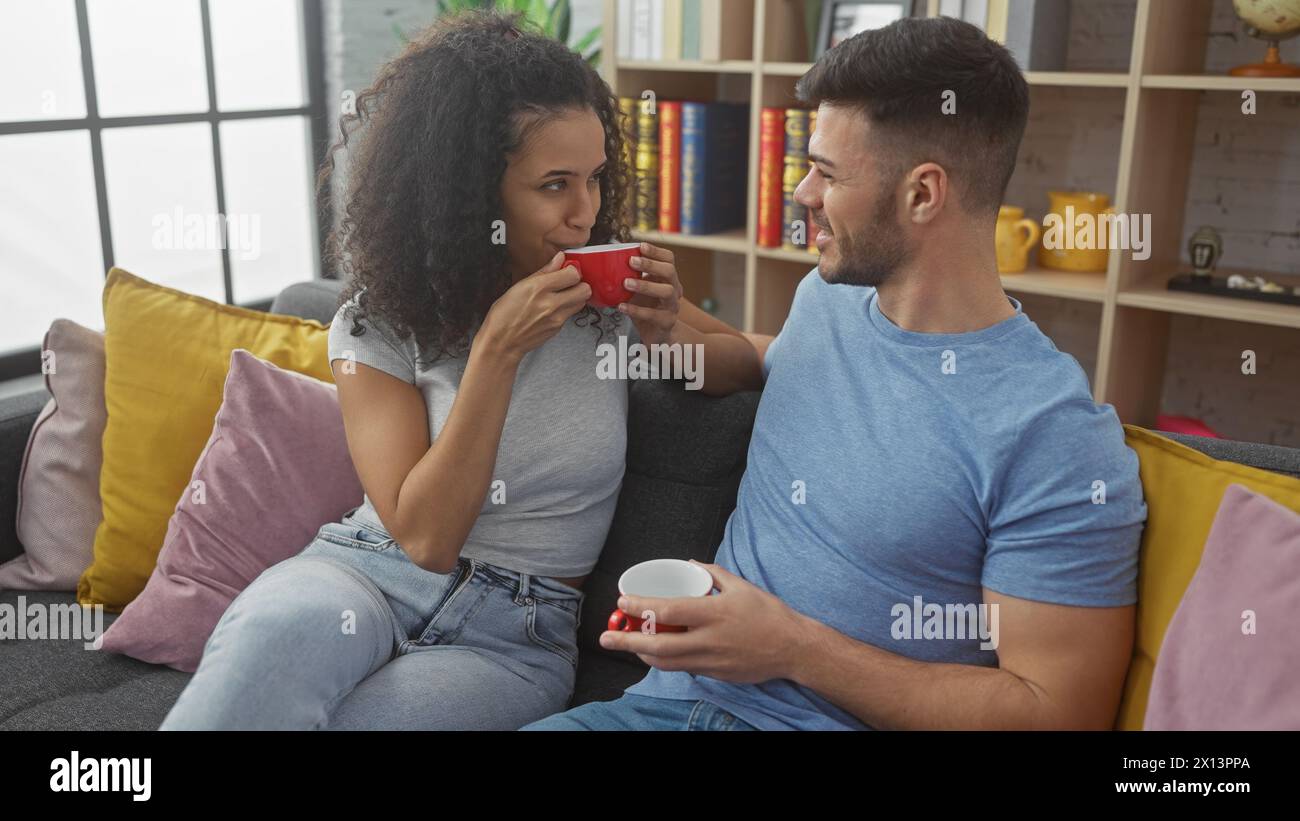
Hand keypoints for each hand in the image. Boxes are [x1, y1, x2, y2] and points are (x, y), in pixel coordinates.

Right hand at [477, 251, 590, 361]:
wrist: (502, 342)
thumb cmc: (504, 314)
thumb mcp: (519, 286)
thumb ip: (544, 271)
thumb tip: (559, 259)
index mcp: (539, 288)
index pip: (573, 274)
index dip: (571, 270)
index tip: (566, 269)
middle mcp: (551, 303)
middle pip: (584, 289)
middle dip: (579, 283)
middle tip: (569, 282)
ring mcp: (557, 318)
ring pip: (581, 302)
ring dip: (576, 296)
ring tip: (563, 294)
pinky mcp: (558, 328)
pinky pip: (570, 314)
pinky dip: (566, 308)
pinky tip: (553, 307)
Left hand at [598, 561, 809, 684]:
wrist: (792, 648)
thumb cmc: (768, 613)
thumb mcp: (741, 586)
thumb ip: (711, 573)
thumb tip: (688, 564)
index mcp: (713, 613)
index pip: (668, 611)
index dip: (641, 608)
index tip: (622, 603)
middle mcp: (708, 639)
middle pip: (658, 645)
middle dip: (627, 642)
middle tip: (605, 638)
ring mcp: (711, 661)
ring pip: (666, 662)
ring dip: (642, 655)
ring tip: (626, 646)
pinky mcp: (715, 674)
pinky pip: (683, 668)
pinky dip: (665, 661)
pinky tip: (655, 653)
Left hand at [619, 242, 681, 345]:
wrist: (658, 335)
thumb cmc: (646, 308)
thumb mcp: (639, 290)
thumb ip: (629, 277)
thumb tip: (602, 262)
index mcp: (668, 278)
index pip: (669, 259)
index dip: (656, 251)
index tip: (640, 245)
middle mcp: (675, 289)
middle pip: (669, 271)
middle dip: (650, 264)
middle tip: (631, 261)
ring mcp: (672, 306)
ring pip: (666, 291)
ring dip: (645, 285)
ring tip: (626, 283)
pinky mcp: (666, 322)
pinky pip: (653, 314)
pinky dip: (636, 310)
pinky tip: (621, 306)